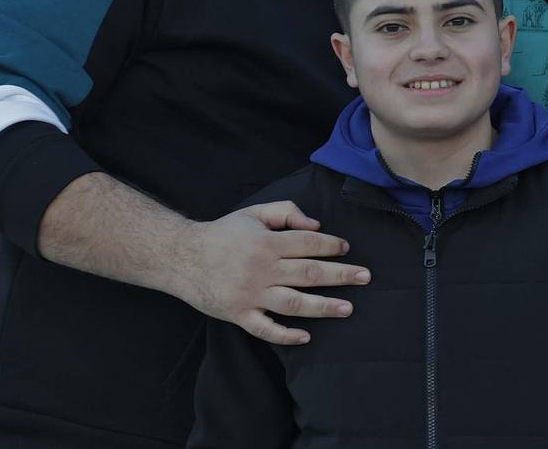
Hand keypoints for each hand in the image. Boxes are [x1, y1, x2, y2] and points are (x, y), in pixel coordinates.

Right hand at [174, 200, 369, 345]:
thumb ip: (286, 212)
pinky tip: (306, 336)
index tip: (347, 249)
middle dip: (340, 275)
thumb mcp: (253, 213)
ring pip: (294, 303)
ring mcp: (250, 295)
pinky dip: (286, 335)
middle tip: (365, 277)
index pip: (308, 243)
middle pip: (309, 273)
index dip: (331, 245)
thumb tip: (315, 226)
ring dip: (323, 307)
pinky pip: (265, 330)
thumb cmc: (222, 234)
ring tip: (347, 308)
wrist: (182, 257)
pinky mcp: (239, 315)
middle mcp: (261, 269)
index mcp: (266, 243)